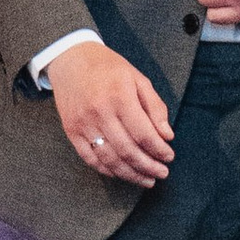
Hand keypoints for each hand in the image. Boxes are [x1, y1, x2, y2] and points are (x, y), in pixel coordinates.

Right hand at [49, 42, 175, 185]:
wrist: (70, 59)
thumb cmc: (108, 68)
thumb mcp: (137, 78)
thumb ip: (155, 106)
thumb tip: (167, 136)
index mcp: (119, 96)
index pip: (143, 133)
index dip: (159, 150)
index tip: (169, 156)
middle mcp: (99, 112)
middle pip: (128, 150)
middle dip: (148, 166)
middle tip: (162, 173)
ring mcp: (83, 124)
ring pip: (110, 160)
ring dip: (131, 174)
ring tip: (147, 180)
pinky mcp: (72, 132)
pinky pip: (90, 159)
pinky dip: (108, 171)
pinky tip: (123, 174)